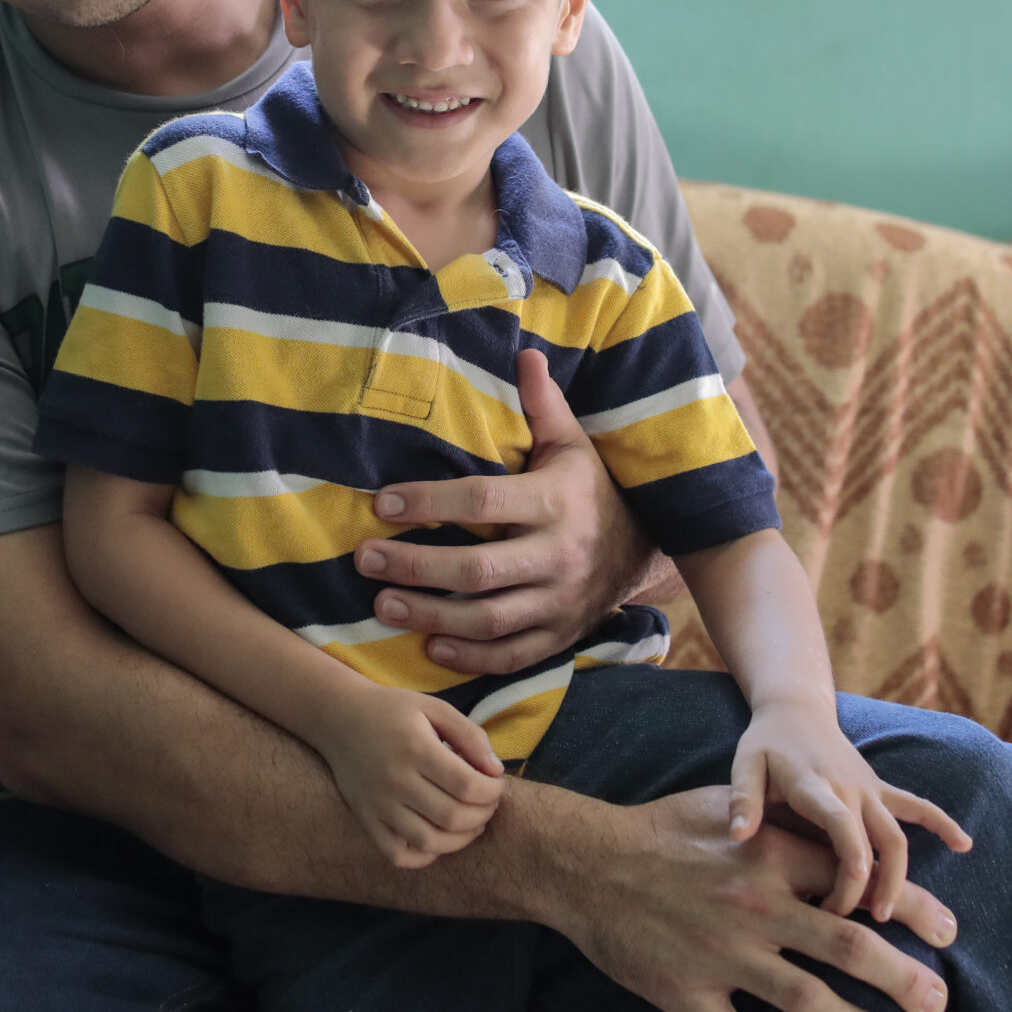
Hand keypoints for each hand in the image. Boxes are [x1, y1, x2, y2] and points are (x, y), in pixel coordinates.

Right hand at [312, 685, 505, 868]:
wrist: (339, 717)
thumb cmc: (393, 711)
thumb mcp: (435, 708)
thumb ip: (471, 735)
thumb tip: (497, 771)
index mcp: (416, 749)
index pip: (468, 786)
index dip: (492, 791)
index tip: (496, 783)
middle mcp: (395, 780)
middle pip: (453, 816)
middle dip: (483, 814)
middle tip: (488, 803)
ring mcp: (378, 804)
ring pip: (429, 841)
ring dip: (461, 839)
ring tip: (472, 824)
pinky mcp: (365, 819)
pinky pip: (397, 854)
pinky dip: (424, 856)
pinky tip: (438, 839)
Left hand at [359, 349, 654, 673]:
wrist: (647, 550)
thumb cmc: (592, 489)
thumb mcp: (573, 444)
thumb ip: (544, 405)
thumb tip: (526, 354)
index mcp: (555, 501)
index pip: (482, 502)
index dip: (429, 502)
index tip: (381, 504)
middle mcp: (557, 556)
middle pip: (477, 570)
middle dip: (415, 567)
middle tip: (364, 560)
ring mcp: (558, 602)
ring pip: (487, 620)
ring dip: (430, 617)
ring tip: (381, 605)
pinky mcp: (558, 636)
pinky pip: (510, 656)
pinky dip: (468, 658)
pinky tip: (428, 647)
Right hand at [549, 786, 959, 1011]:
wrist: (585, 863)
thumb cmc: (663, 830)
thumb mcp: (729, 806)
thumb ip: (784, 822)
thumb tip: (841, 827)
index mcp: (769, 857)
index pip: (857, 883)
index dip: (910, 908)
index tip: (948, 931)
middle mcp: (754, 906)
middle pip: (847, 947)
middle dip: (902, 978)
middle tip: (937, 1003)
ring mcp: (721, 954)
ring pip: (804, 1000)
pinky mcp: (685, 993)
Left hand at [729, 698, 972, 917]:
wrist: (795, 710)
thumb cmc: (765, 745)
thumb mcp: (745, 764)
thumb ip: (741, 799)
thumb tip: (737, 836)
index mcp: (815, 785)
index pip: (840, 823)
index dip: (850, 859)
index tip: (850, 896)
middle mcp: (849, 788)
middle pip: (877, 838)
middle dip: (874, 883)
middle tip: (859, 924)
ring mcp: (870, 789)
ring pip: (898, 834)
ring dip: (900, 874)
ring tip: (890, 915)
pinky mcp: (880, 789)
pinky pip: (917, 806)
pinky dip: (942, 823)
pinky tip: (965, 845)